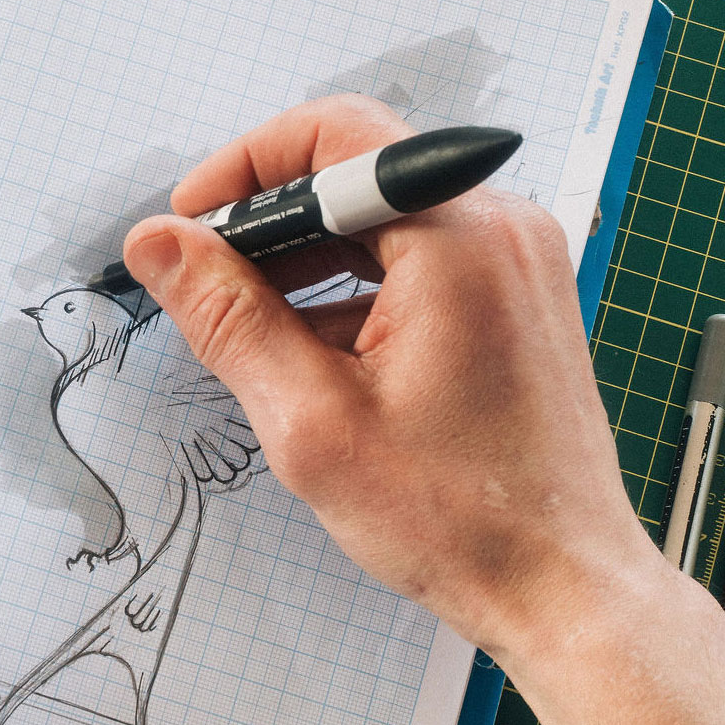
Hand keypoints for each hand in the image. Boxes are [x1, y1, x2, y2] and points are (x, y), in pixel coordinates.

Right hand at [122, 95, 664, 661]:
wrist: (563, 589)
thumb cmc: (464, 519)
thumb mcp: (312, 420)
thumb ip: (228, 317)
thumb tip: (160, 245)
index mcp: (462, 239)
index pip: (334, 136)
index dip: (244, 169)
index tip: (190, 222)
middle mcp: (502, 230)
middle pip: (358, 173)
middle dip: (269, 221)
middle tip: (204, 282)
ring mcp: (517, 265)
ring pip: (385, 221)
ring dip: (308, 260)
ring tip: (248, 329)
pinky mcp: (516, 303)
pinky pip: (419, 262)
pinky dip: (355, 290)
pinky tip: (311, 355)